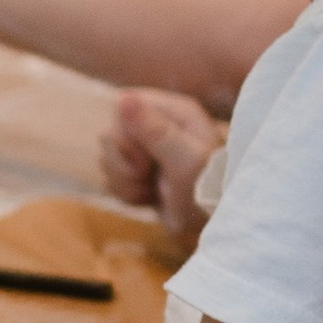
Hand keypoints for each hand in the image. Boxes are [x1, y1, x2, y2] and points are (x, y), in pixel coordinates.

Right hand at [102, 87, 222, 240]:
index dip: (124, 136)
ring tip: (154, 190)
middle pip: (110, 135)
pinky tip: (149, 198)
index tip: (144, 160)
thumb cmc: (209, 190)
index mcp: (173, 112)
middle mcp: (157, 126)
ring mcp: (147, 150)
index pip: (122, 107)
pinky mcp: (139, 174)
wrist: (214, 225)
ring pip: (108, 159)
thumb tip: (122, 97)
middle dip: (124, 165)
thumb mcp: (186, 161)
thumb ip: (155, 130)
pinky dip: (127, 194)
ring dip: (126, 182)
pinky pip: (112, 179)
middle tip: (149, 177)